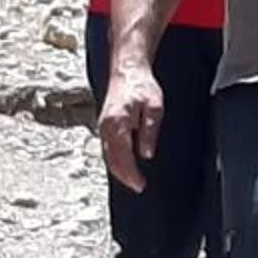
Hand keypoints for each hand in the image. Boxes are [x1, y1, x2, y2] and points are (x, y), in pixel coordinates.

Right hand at [99, 60, 165, 190]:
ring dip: (119, 170)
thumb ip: (150, 130)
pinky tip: (125, 167)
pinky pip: (107, 148)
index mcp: (117, 122)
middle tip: (138, 186)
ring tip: (133, 181)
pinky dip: (115, 160)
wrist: (128, 71)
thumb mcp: (155, 107)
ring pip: (107, 155)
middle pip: (112, 159)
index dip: (131, 173)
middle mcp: (106, 126)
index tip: (140, 184)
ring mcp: (103, 127)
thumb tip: (146, 153)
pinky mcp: (104, 126)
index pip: (122, 155)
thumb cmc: (142, 86)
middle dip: (124, 176)